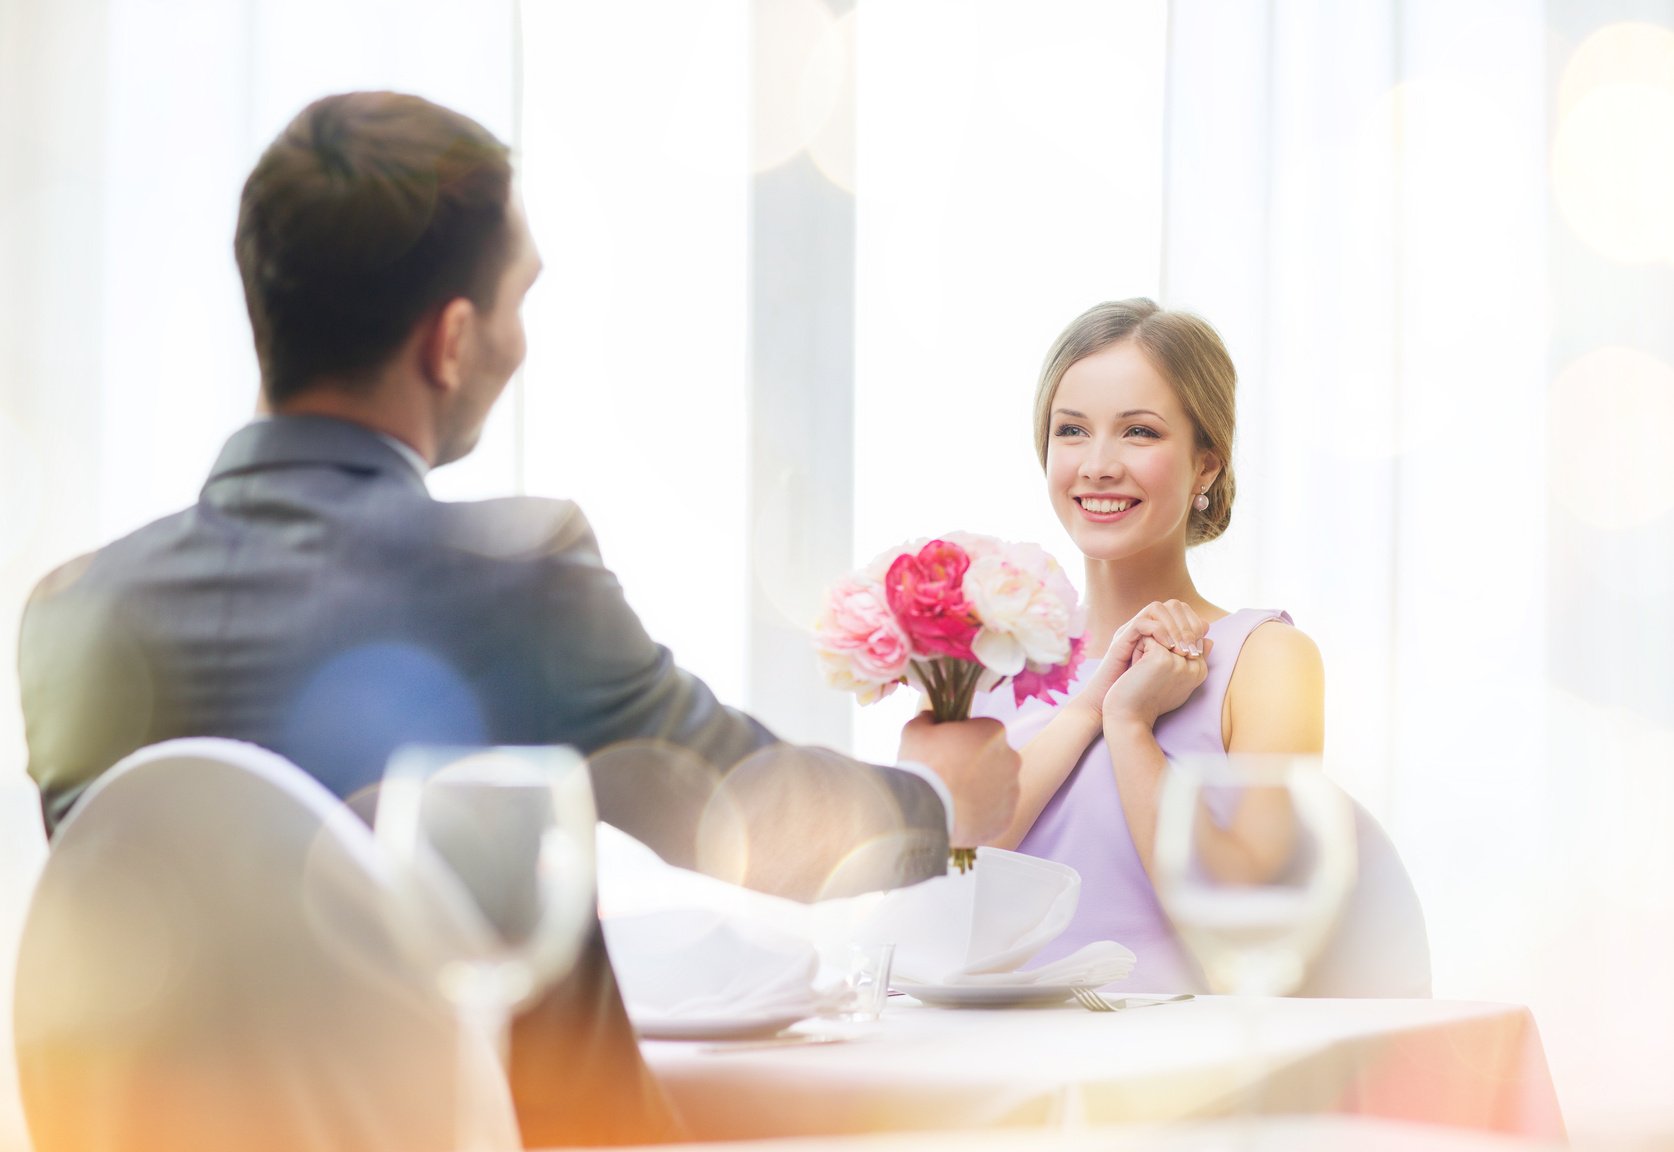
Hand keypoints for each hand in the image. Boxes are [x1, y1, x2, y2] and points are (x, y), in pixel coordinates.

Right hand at [897, 713, 1020, 847]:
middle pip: (993, 758)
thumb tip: (930, 716)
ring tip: (952, 797)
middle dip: (976, 763)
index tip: (947, 748)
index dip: (964, 738)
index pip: (983, 729)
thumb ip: (927, 719)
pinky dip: (981, 812)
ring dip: (980, 788)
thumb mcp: (916, 730)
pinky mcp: (1005, 818)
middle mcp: (1011, 759)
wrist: (925, 811)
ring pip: (996, 786)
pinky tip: (959, 813)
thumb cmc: (922, 765)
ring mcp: (1011, 791)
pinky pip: (994, 812)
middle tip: (949, 774)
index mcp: (994, 732)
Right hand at [1073, 600, 1209, 719]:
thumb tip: (1209, 641)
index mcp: (1156, 633)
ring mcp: (1131, 632)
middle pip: (1171, 604)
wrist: (1120, 710)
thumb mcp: (1173, 672)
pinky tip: (1169, 649)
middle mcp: (1144, 628)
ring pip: (1157, 608)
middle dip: (1187, 623)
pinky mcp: (1121, 641)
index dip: (1194, 622)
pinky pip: (1142, 623)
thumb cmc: (1145, 694)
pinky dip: (1159, 633)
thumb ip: (1188, 655)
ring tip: (1182, 648)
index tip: (1201, 644)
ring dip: (1175, 626)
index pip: (1180, 610)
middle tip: (1193, 646)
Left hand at [1102, 635, 1213, 728]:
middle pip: (1174, 636)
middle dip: (1157, 647)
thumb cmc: (1149, 700)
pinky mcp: (1163, 657)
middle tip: (1147, 674)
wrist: (1130, 716)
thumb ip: (1193, 661)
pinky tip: (1136, 669)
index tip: (1156, 674)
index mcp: (1201, 672)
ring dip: (1147, 648)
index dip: (1167, 651)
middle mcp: (1194, 667)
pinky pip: (1148, 637)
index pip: (1187, 640)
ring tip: (1142, 671)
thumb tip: (1209, 640)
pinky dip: (1137, 649)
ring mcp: (1180, 662)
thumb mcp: (1176, 680)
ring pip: (1161, 634)